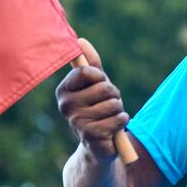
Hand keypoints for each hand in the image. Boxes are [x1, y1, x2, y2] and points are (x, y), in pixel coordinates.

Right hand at [55, 38, 128, 159]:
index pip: (88, 71)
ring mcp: (76, 121)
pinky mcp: (90, 135)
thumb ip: (91, 65)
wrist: (98, 146)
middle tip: (107, 107)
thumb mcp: (95, 86)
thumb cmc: (98, 110)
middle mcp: (65, 105)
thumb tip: (81, 40)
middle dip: (115, 96)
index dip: (102, 78)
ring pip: (114, 104)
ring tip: (109, 119)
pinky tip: (112, 130)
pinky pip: (119, 119)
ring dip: (119, 111)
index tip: (99, 87)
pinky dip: (122, 122)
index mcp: (64, 90)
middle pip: (105, 87)